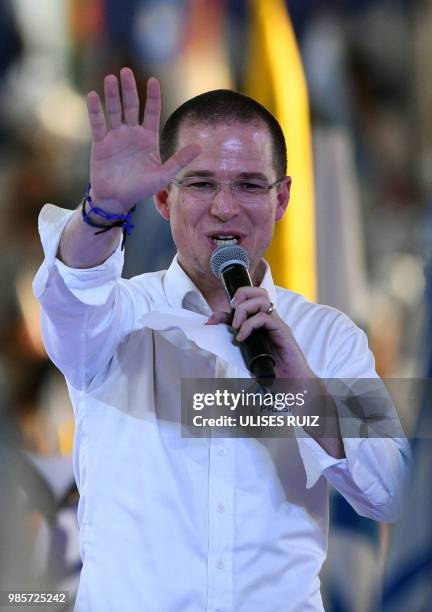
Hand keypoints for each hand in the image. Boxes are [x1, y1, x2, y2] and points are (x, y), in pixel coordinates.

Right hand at [87, 68, 200, 210]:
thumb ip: (179, 161)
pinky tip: (93, 96)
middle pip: (130, 107)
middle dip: (129, 89)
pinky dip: (95, 111)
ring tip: (110, 78)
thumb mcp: (163, 176)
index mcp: (148, 138)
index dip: (152, 97)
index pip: (151, 112)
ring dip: (112, 95)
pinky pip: (98, 124)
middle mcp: (131, 133)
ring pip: (114, 111)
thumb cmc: (140, 189)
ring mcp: (115, 137)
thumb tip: (200, 148)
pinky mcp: (100, 144)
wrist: (117, 200)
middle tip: (126, 71)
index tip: (153, 81)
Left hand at [206, 286, 314, 378]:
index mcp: (261, 324)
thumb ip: (235, 343)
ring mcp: (276, 324)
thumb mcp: (247, 355)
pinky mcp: (282, 330)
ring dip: (244, 309)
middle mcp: (269, 320)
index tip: (211, 321)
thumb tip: (217, 333)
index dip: (225, 309)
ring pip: (262, 299)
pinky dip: (250, 324)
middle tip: (232, 311)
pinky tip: (243, 337)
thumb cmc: (273, 370)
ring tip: (237, 327)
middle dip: (241, 295)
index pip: (246, 303)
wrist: (292, 382)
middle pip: (258, 292)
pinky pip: (264, 317)